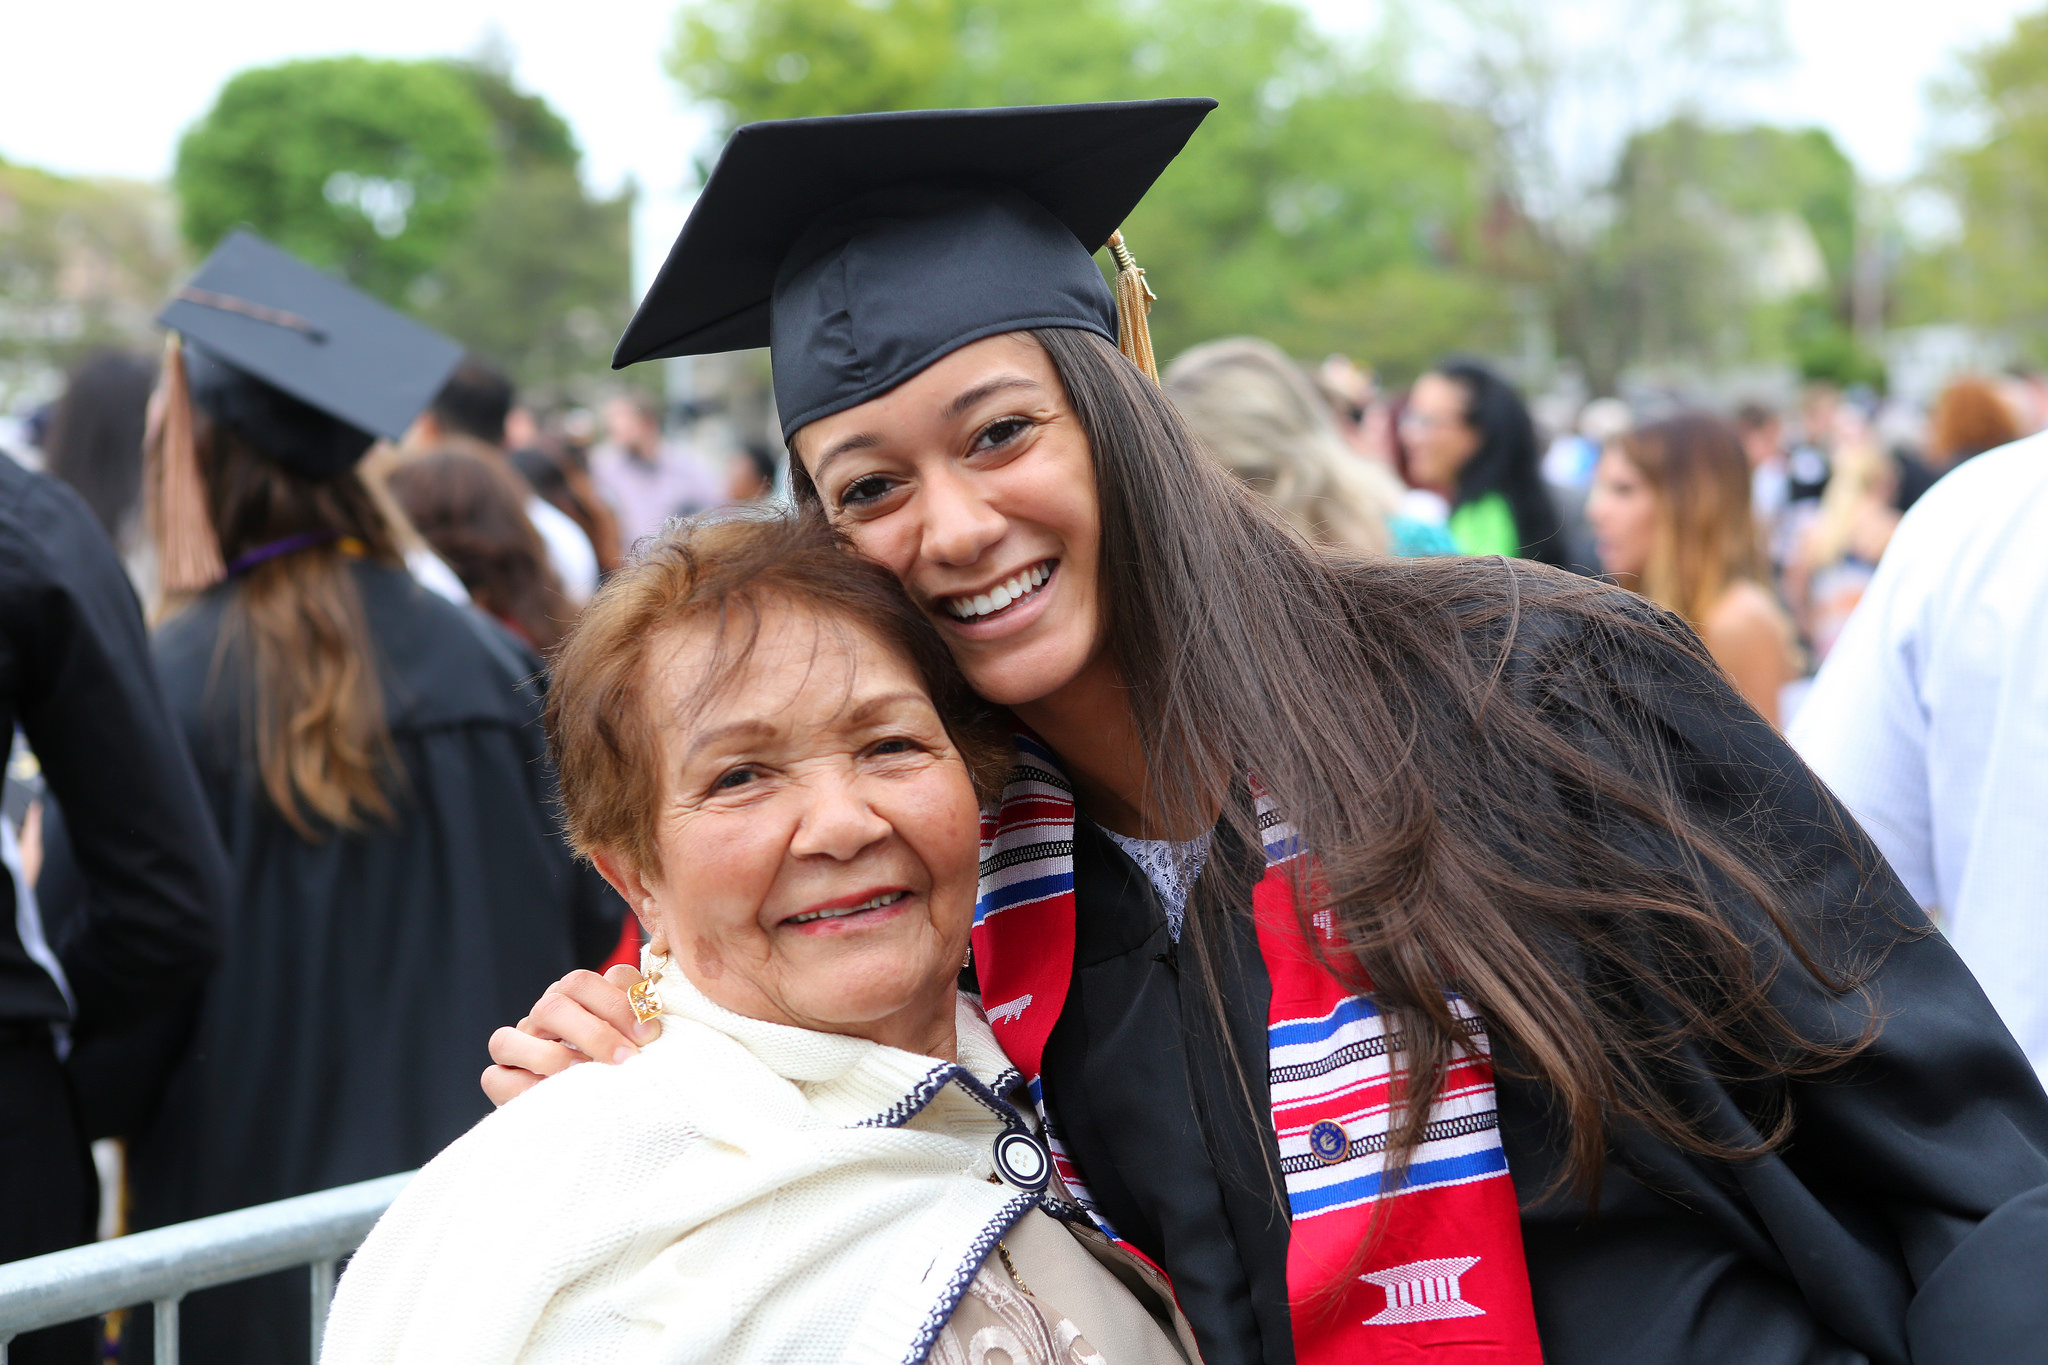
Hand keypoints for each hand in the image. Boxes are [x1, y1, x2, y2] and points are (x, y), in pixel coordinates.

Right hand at [480, 964, 648, 1106]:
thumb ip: (640, 1018)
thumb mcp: (639, 1039)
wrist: (605, 1115)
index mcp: (575, 997)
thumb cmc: (628, 1065)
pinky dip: (524, 1087)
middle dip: (594, 1033)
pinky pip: (495, 1078)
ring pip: (508, 1038)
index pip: (584, 983)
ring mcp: (517, 1047)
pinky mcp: (501, 1080)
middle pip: (551, 1005)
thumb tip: (649, 1018)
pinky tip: (558, 1098)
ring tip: (588, 1076)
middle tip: (627, 1060)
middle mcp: (542, 1017)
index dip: (617, 1004)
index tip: (650, 1034)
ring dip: (553, 1058)